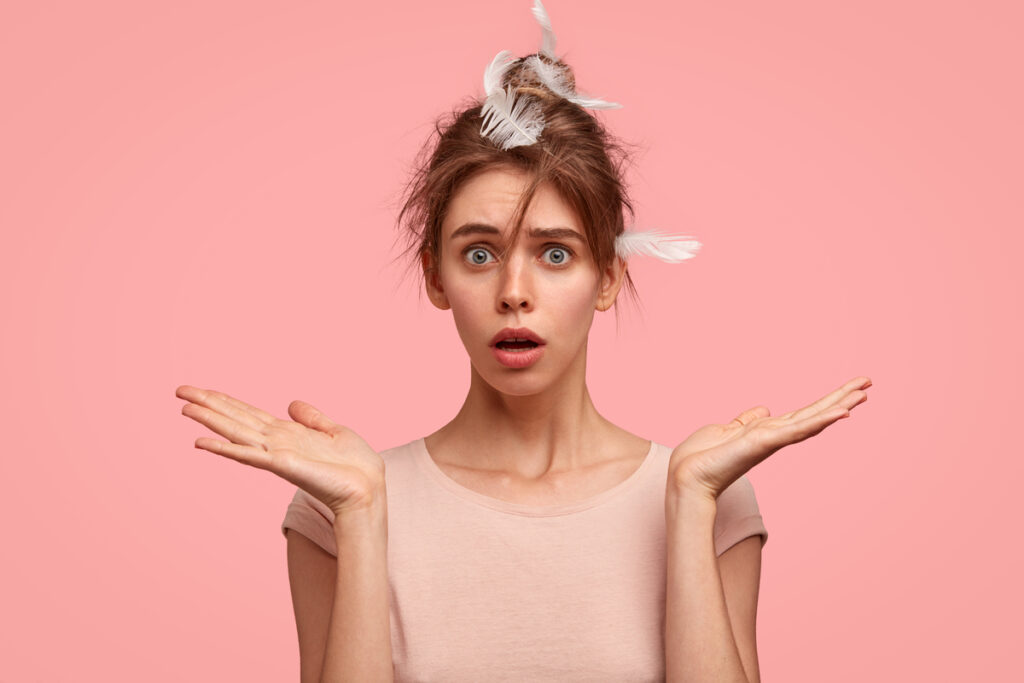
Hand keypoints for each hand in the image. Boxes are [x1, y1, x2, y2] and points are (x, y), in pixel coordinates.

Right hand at [176, 385, 385, 515]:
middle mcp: (276, 443)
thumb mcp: (334, 431)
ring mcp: (276, 454)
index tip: (201, 390)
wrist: (368, 487)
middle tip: (179, 390)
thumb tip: (292, 403)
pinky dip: (225, 448)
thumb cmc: (355, 464)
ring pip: (235, 433)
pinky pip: (248, 455)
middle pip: (235, 419)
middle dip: (208, 404)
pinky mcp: (282, 465)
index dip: (225, 401)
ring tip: (184, 407)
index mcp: (287, 433)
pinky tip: (202, 441)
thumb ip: (312, 418)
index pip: (249, 413)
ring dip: (210, 420)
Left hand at [668, 376, 871, 500]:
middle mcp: (774, 436)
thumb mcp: (726, 430)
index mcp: (766, 432)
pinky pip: (797, 430)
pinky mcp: (764, 442)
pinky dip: (819, 421)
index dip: (826, 402)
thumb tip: (764, 411)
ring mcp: (772, 440)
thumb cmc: (701, 458)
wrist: (686, 477)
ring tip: (863, 392)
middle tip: (868, 382)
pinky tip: (841, 413)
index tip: (850, 389)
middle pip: (815, 414)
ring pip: (813, 420)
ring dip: (838, 405)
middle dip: (841, 398)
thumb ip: (746, 421)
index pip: (803, 414)